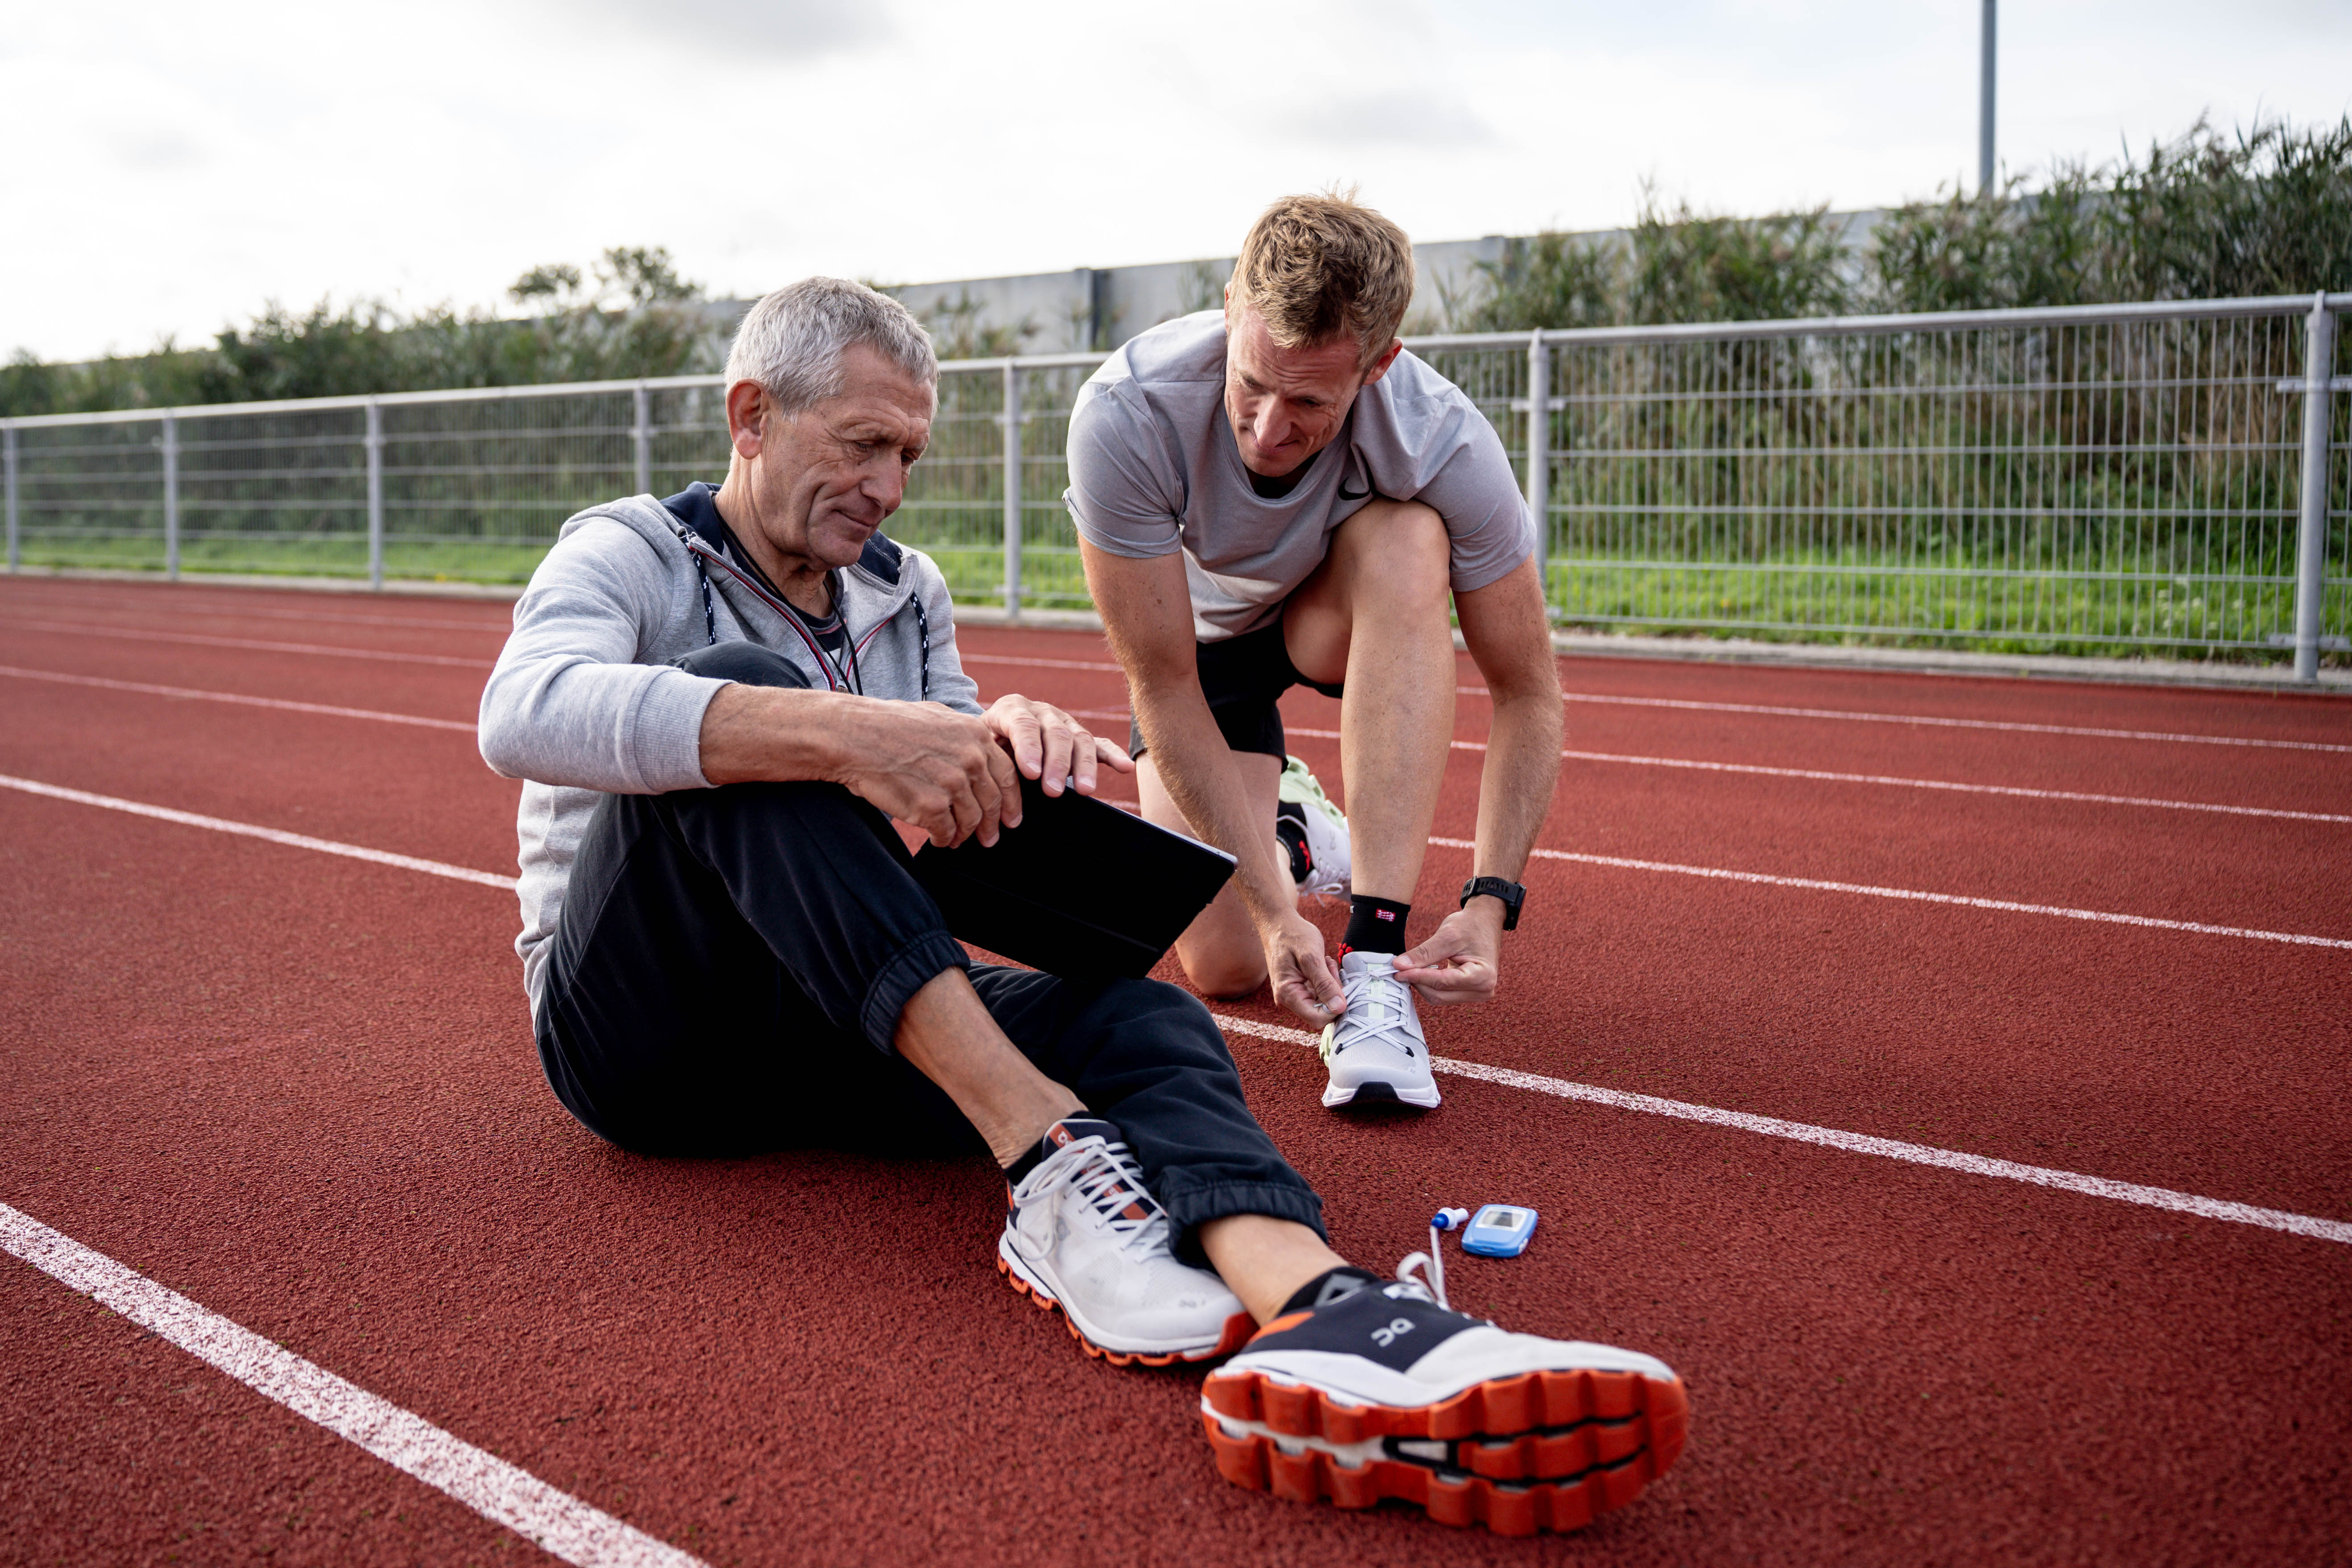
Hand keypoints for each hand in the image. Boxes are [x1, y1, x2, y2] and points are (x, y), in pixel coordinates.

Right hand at [833, 699, 1023, 847]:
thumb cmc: (887, 725)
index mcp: (974, 735)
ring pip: (970, 820)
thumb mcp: (936, 716)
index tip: (1011, 818)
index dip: (1012, 801)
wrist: (852, 736)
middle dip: (992, 825)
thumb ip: (963, 737)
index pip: (1007, 775)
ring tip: (956, 839)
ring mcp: (951, 783)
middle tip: (990, 839)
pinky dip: (944, 839)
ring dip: (965, 834)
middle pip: (992, 801)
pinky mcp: (931, 806)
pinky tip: (938, 839)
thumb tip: (979, 752)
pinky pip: (946, 831)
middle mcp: (969, 759)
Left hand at [983, 694, 1133, 796]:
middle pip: (1056, 733)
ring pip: (1080, 739)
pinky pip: (1099, 744)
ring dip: (1084, 766)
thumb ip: (990, 757)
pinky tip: (1125, 767)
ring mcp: (1064, 722)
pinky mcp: (1078, 736)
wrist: (992, 733)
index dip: (1029, 748)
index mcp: (1012, 709)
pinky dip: (1113, 755)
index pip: (1023, 724)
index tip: (1032, 774)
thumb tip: (998, 786)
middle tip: (1053, 791)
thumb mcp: (978, 745)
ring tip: (1085, 790)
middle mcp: (1042, 712)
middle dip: (1056, 764)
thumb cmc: (984, 744)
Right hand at [1263, 908, 1345, 1024]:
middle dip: (1333, 992)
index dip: (1334, 1008)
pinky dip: (1326, 980)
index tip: (1339, 985)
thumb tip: (1339, 1008)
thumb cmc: (1293, 936)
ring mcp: (1293, 995)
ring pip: (1322, 1002)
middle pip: (1321, 1011)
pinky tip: (1323, 964)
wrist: (1279, 924)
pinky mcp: (1299, 989)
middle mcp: (1288, 1000)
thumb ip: (1325, 984)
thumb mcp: (1312, 958)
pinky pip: (1319, 993)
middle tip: (1330, 967)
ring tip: (1326, 963)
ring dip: (1330, 984)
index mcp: (1287, 995)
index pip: (1317, 1019)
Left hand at [1392, 902, 1504, 1004]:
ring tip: (1409, 969)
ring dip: (1422, 985)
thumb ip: (1423, 953)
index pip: (1443, 982)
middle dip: (1418, 983)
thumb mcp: (1446, 936)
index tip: (1397, 971)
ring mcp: (1477, 993)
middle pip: (1440, 995)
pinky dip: (1429, 984)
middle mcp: (1483, 989)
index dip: (1418, 977)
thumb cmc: (1471, 925)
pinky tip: (1421, 972)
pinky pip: (1443, 994)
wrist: (1484, 922)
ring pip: (1439, 997)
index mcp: (1483, 975)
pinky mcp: (1468, 992)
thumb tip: (1399, 965)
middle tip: (1399, 970)